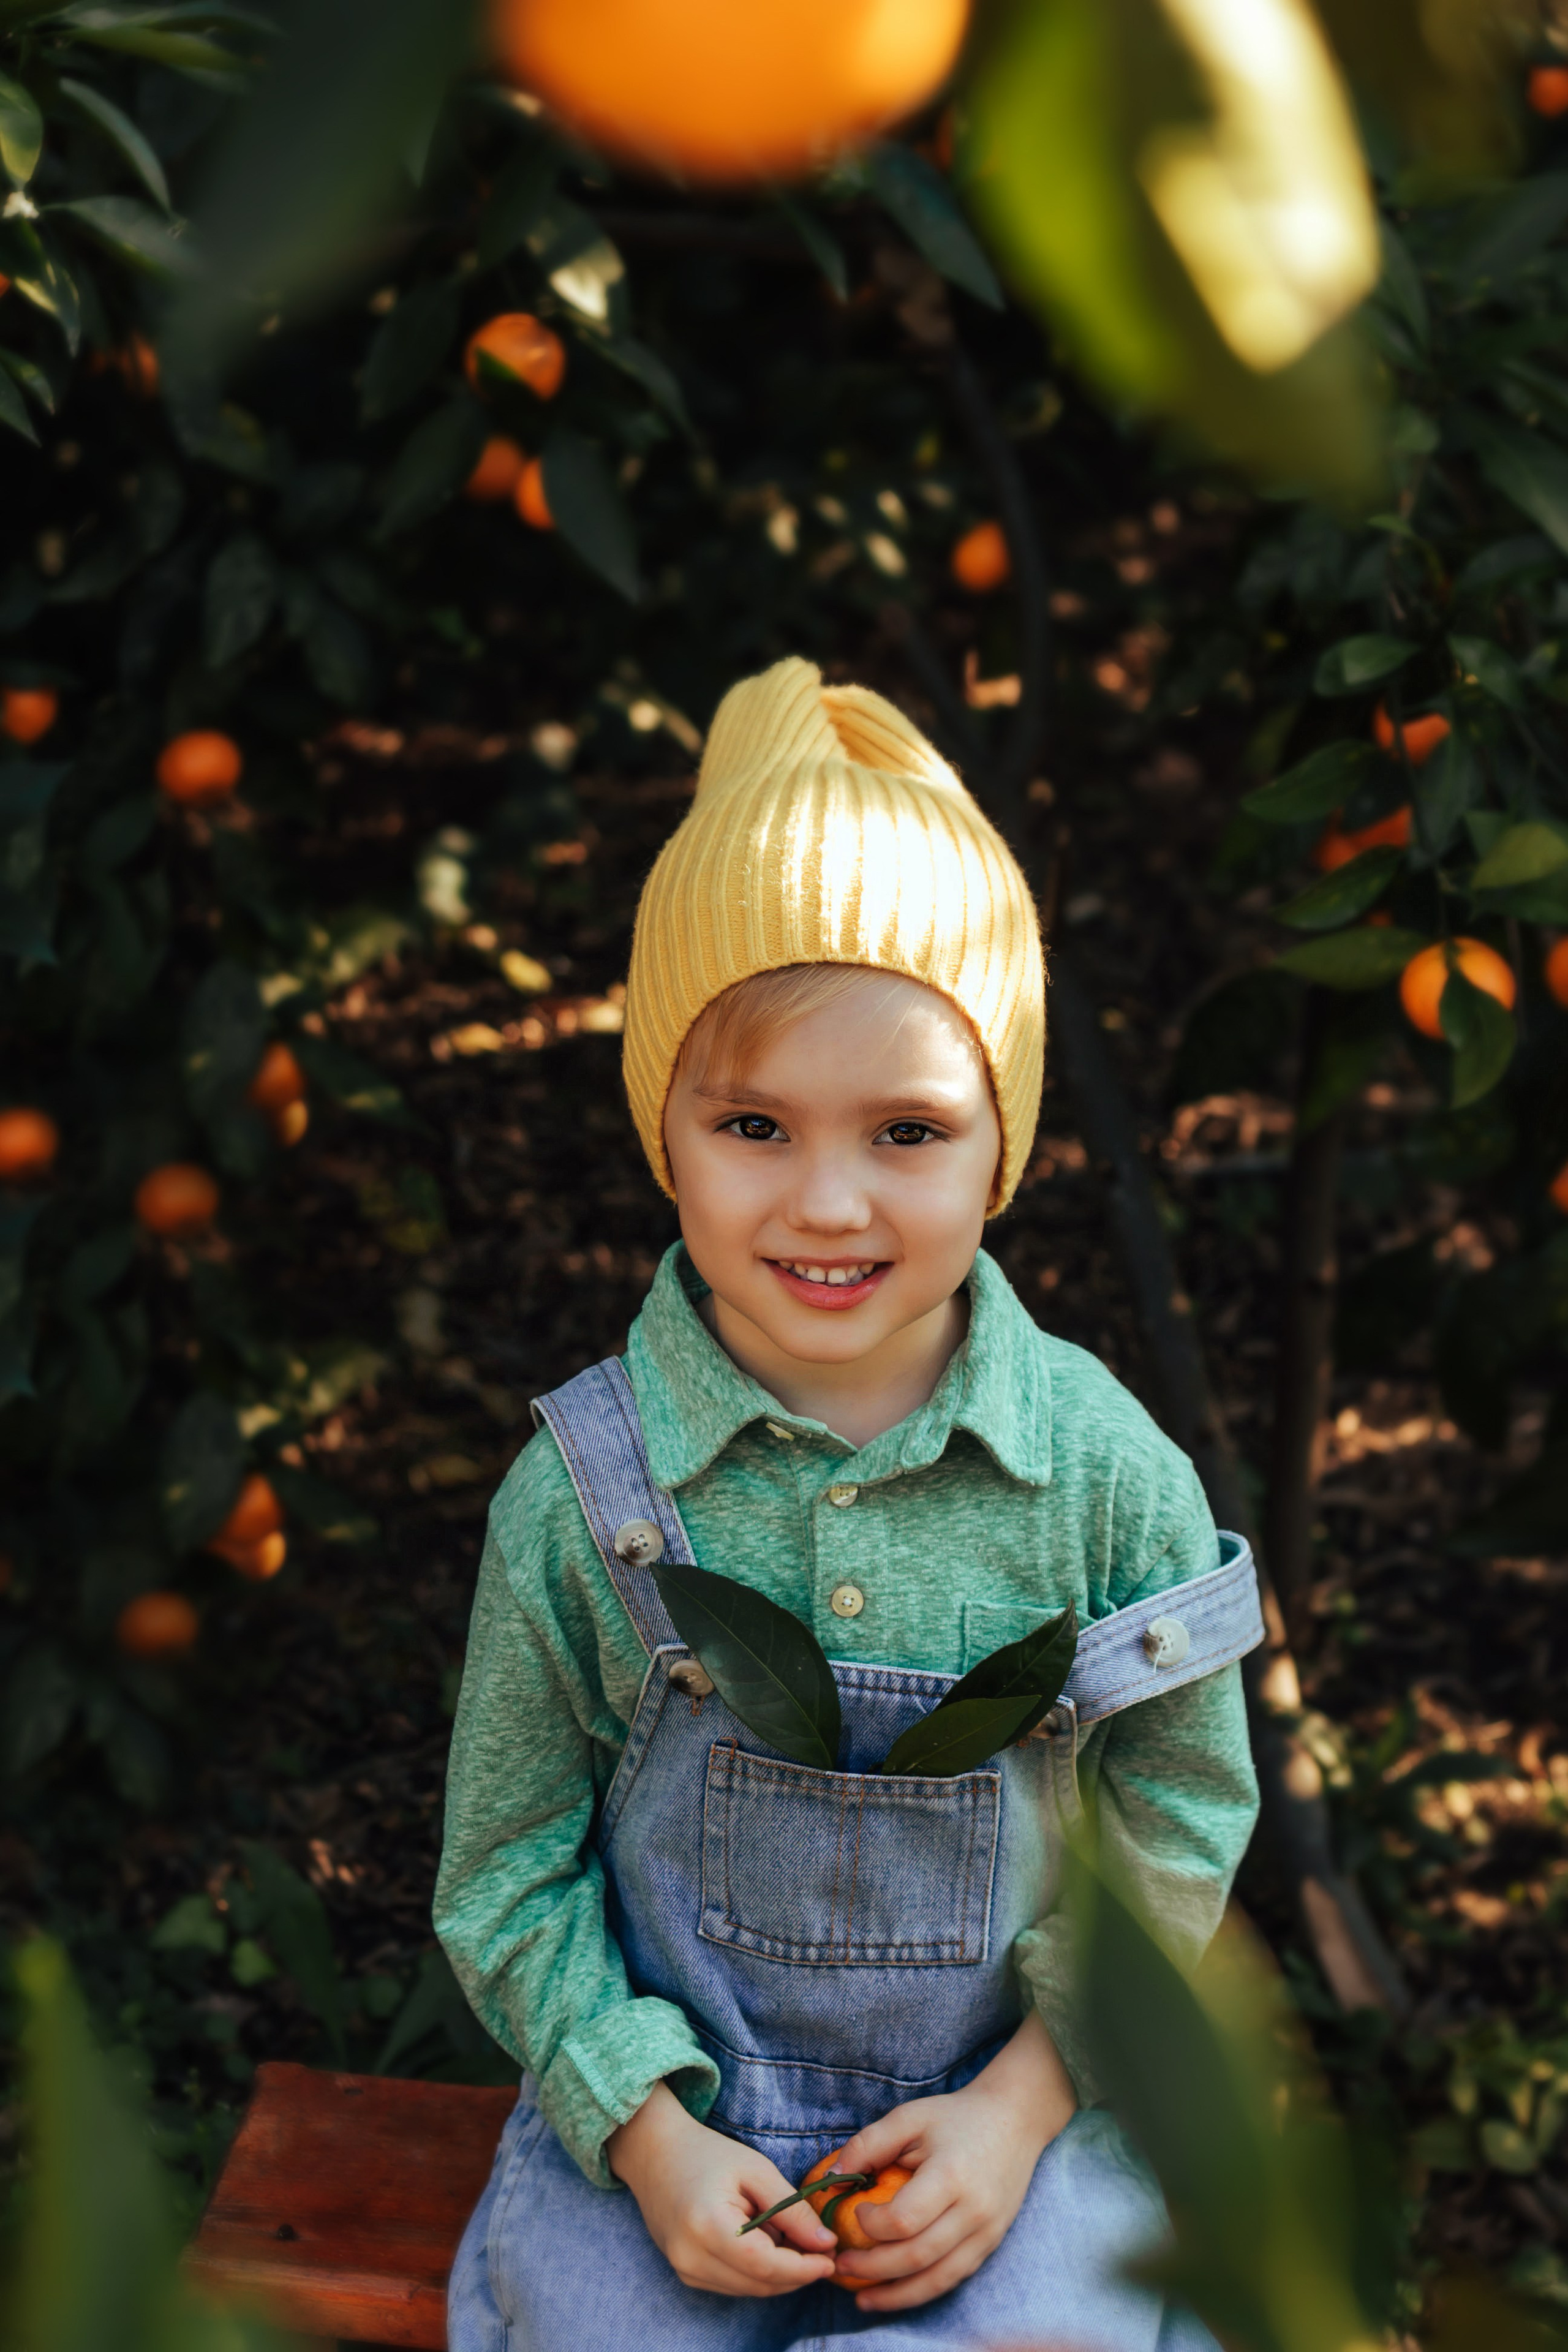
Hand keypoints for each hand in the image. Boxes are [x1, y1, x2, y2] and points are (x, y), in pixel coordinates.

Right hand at [607, 2081, 838, 2298]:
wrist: (655, 2154)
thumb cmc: (707, 2154)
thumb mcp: (756, 2170)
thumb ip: (791, 2208)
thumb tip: (826, 2243)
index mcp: (707, 2226)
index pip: (765, 2265)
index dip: (803, 2268)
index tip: (832, 2257)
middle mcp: (691, 2258)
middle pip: (759, 2283)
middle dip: (797, 2273)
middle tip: (823, 2251)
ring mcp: (685, 2270)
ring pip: (749, 2289)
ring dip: (779, 2274)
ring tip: (794, 2240)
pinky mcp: (686, 2274)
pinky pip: (734, 2284)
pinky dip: (757, 2272)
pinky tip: (767, 2244)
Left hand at [825, 2010, 1077, 2313]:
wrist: (1014, 2120)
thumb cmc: (955, 2117)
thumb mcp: (910, 2118)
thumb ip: (869, 2144)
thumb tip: (832, 2179)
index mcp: (950, 2176)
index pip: (903, 2220)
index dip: (871, 2225)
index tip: (854, 2211)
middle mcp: (973, 2211)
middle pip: (916, 2257)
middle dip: (872, 2269)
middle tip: (841, 2266)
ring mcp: (986, 2232)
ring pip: (937, 2279)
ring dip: (896, 2295)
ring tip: (863, 2299)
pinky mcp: (991, 2243)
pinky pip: (954, 2278)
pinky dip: (923, 2290)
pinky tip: (898, 2292)